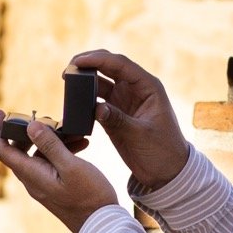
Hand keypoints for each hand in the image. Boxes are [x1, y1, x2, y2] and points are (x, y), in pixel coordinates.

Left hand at [0, 112, 119, 232]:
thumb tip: (31, 126)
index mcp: (31, 175)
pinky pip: (52, 163)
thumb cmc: (89, 197)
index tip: (1, 112)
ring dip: (54, 140)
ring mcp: (43, 184)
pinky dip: (63, 150)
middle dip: (33, 131)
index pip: (3, 150)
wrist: (102, 225)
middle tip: (50, 119)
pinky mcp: (55, 186)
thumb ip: (50, 146)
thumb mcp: (71, 166)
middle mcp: (33, 180)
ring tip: (75, 132)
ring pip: (40, 155)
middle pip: (20, 149)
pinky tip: (82, 144)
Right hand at [68, 49, 190, 196]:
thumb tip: (97, 108)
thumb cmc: (162, 151)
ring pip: (100, 83)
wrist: (165, 173)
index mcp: (148, 87)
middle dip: (88, 65)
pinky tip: (73, 102)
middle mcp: (135, 89)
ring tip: (67, 83)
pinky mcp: (114, 114)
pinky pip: (96, 101)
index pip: (121, 64)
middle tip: (68, 69)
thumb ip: (119, 120)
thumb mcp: (142, 135)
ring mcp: (124, 101)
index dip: (99, 59)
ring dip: (84, 82)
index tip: (78, 61)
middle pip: (108, 68)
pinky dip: (84, 100)